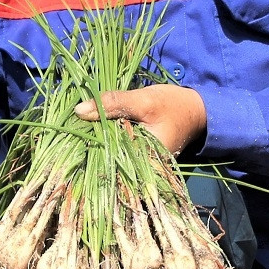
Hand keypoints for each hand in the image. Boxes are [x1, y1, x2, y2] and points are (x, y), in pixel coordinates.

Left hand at [75, 84, 207, 154]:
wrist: (196, 111)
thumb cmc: (174, 106)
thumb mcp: (144, 101)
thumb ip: (114, 104)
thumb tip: (79, 110)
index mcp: (144, 160)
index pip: (106, 157)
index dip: (86, 141)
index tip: (71, 127)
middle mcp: (140, 168)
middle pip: (105, 157)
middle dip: (89, 139)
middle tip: (72, 124)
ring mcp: (139, 162)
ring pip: (109, 152)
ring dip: (96, 137)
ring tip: (80, 125)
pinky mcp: (137, 154)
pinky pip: (116, 148)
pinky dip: (107, 137)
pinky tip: (96, 127)